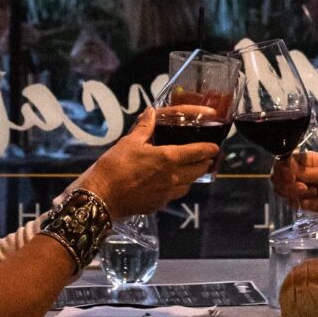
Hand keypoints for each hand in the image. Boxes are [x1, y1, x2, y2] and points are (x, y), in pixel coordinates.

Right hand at [76, 108, 216, 216]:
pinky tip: (171, 183)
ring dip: (193, 176)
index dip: (209, 149)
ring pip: (188, 184)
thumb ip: (144, 127)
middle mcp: (172, 177)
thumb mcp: (129, 142)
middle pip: (198, 170)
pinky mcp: (159, 204)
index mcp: (168, 158)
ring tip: (190, 170)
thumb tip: (151, 111)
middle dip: (204, 163)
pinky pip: (175, 194)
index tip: (215, 147)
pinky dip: (178, 187)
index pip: (197, 152)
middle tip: (206, 157)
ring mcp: (167, 193)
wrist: (102, 197)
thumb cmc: (115, 166)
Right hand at [271, 151, 317, 224]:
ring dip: (295, 194)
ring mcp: (301, 187)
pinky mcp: (304, 201)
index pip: (283, 161)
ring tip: (313, 195)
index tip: (290, 177)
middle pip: (279, 177)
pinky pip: (293, 203)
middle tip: (303, 189)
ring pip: (283, 191)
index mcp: (306, 160)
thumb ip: (304, 172)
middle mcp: (300, 172)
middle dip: (288, 185)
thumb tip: (283, 167)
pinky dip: (304, 204)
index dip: (282, 170)